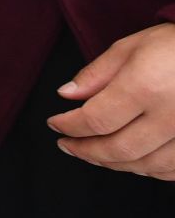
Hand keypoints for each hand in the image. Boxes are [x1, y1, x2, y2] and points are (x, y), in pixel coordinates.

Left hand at [49, 22, 174, 178]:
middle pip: (118, 149)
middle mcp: (169, 116)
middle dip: (85, 151)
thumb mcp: (131, 47)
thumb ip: (96, 74)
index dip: (69, 126)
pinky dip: (148, 170)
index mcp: (145, 87)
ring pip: (145, 165)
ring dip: (113, 164)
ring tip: (93, 154)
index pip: (95, 120)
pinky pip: (172, 170)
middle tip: (67, 145)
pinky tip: (133, 161)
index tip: (55, 124)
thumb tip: (66, 95)